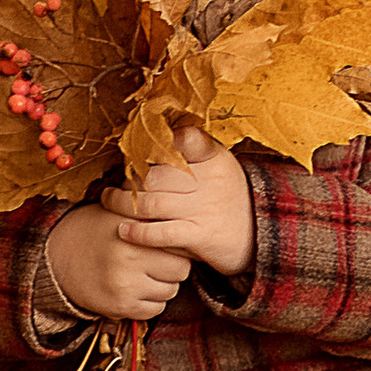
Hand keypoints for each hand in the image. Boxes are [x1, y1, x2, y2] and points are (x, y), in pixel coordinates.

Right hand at [46, 192, 191, 323]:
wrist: (59, 258)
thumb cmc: (99, 230)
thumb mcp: (121, 212)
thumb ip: (152, 214)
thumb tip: (192, 219)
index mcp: (133, 230)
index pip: (179, 244)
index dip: (177, 245)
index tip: (169, 244)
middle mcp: (129, 257)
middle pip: (180, 270)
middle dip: (173, 267)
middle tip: (157, 260)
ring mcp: (125, 284)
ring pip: (170, 292)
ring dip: (162, 285)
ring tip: (143, 274)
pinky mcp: (120, 306)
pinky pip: (155, 309)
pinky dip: (150, 302)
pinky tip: (135, 289)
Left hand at [117, 122, 254, 280]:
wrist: (260, 236)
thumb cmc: (229, 198)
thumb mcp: (219, 165)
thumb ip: (193, 150)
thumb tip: (154, 134)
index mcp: (214, 157)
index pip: (183, 139)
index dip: (156, 144)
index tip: (137, 152)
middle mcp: (210, 179)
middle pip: (155, 174)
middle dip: (130, 180)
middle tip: (117, 184)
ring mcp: (205, 208)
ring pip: (151, 202)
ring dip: (122, 204)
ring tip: (110, 202)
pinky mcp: (201, 235)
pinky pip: (161, 232)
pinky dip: (138, 232)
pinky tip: (123, 230)